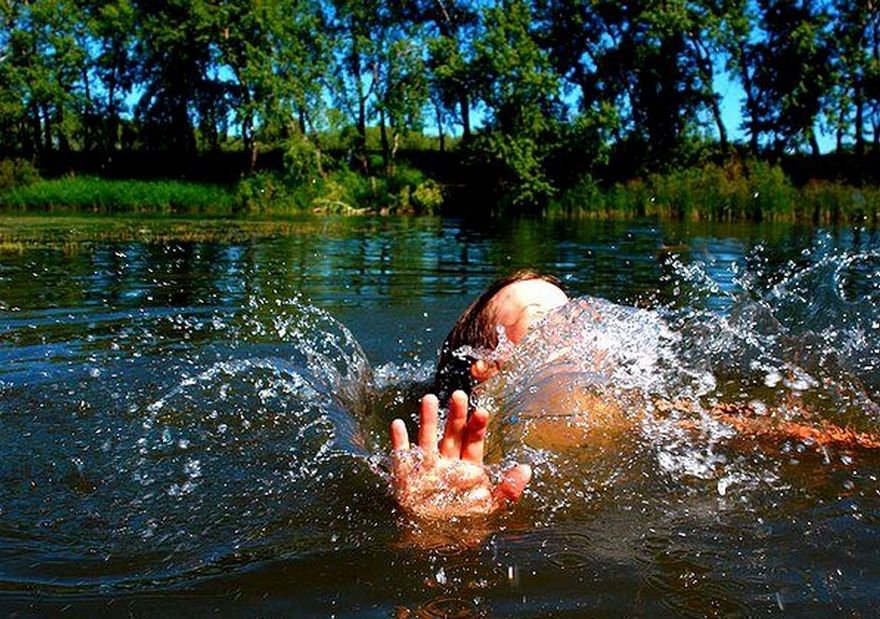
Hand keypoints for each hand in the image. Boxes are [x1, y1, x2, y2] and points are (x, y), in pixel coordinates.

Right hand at [389, 390, 531, 518]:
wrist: (433, 544)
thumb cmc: (463, 525)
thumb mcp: (489, 509)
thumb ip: (507, 490)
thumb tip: (526, 469)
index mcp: (467, 468)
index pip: (473, 442)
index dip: (477, 426)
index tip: (481, 411)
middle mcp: (447, 463)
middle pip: (452, 433)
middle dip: (456, 415)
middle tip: (460, 394)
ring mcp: (426, 467)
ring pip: (427, 437)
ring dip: (428, 419)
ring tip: (430, 398)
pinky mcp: (406, 475)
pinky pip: (401, 455)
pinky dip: (399, 440)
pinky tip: (398, 424)